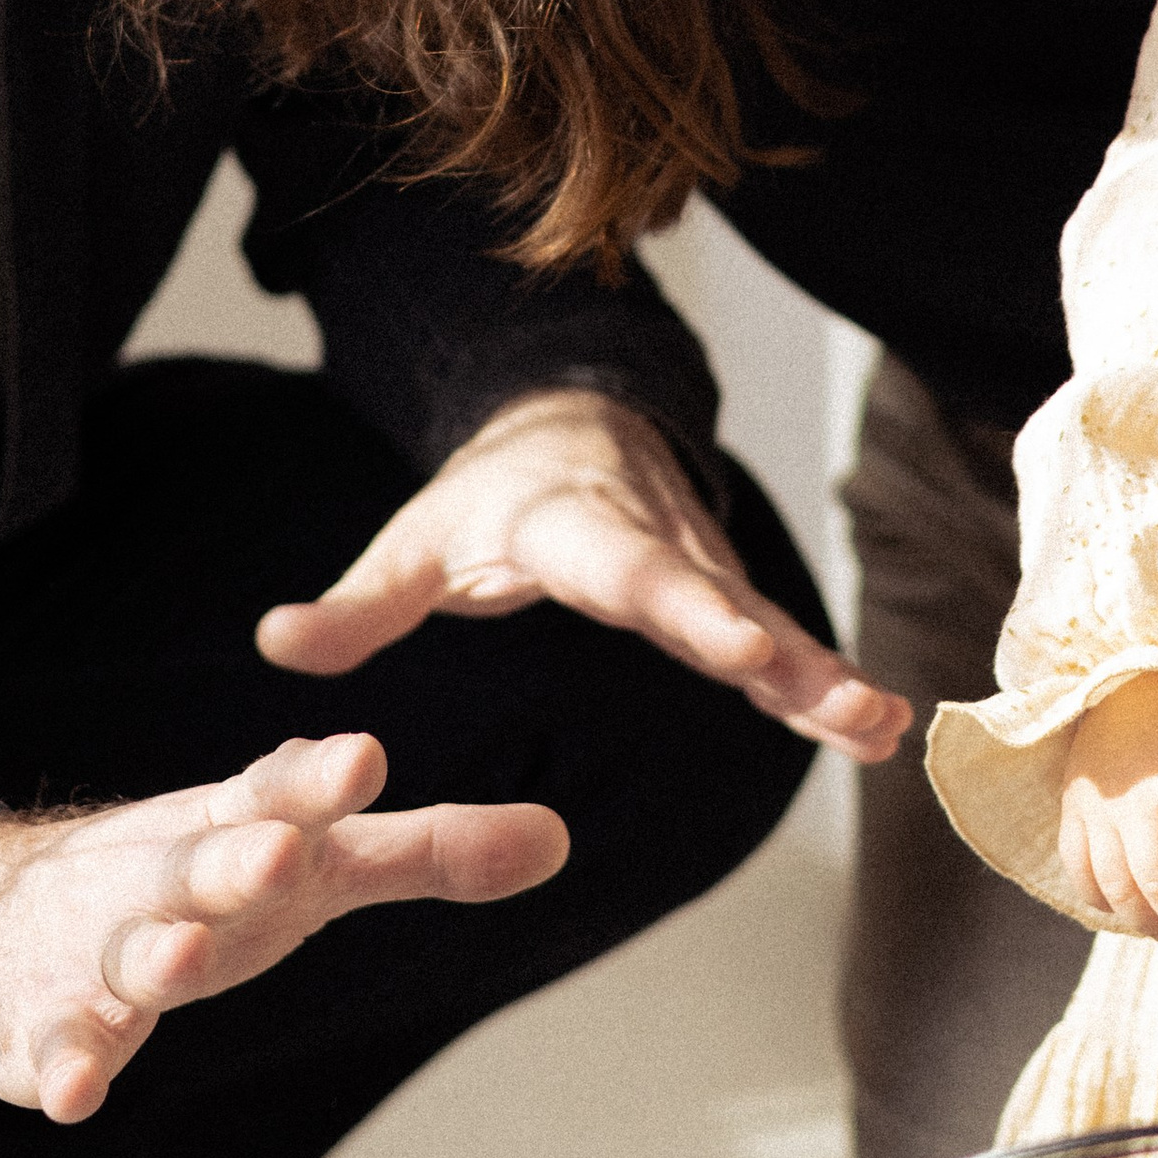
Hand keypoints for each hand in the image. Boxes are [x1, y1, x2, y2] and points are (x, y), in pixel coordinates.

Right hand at [0, 730, 564, 1122]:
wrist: (6, 921)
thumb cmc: (201, 884)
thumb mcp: (318, 867)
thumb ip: (427, 851)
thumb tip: (560, 839)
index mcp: (237, 829)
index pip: (280, 794)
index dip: (320, 781)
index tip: (365, 758)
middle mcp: (169, 879)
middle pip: (204, 864)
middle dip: (239, 856)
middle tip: (279, 847)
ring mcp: (102, 954)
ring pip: (133, 953)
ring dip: (155, 954)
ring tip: (178, 956)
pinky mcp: (49, 1031)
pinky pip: (57, 1052)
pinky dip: (64, 1067)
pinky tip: (72, 1095)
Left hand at [256, 389, 907, 760]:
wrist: (565, 425)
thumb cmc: (483, 496)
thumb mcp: (411, 541)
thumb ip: (355, 602)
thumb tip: (276, 643)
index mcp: (570, 521)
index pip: (630, 568)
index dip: (685, 606)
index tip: (736, 648)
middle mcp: (651, 536)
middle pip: (721, 601)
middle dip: (785, 656)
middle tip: (847, 705)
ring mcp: (697, 565)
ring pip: (766, 622)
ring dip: (825, 676)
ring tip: (881, 728)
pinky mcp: (725, 595)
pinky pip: (778, 642)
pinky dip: (824, 682)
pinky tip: (879, 731)